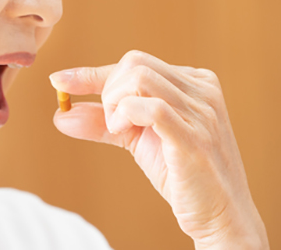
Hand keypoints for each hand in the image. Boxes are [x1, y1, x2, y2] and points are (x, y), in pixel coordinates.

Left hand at [50, 50, 268, 249]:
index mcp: (195, 82)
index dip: (93, 73)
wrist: (221, 217)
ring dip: (113, 103)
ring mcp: (202, 112)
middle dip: (107, 89)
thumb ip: (104, 122)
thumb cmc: (182, 174)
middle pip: (134, 63)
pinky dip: (123, 115)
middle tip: (109, 123)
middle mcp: (202, 90)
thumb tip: (62, 113)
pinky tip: (121, 132)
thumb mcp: (138, 139)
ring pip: (139, 79)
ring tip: (118, 130)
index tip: (60, 81)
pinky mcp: (194, 137)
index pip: (135, 63)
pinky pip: (150, 107)